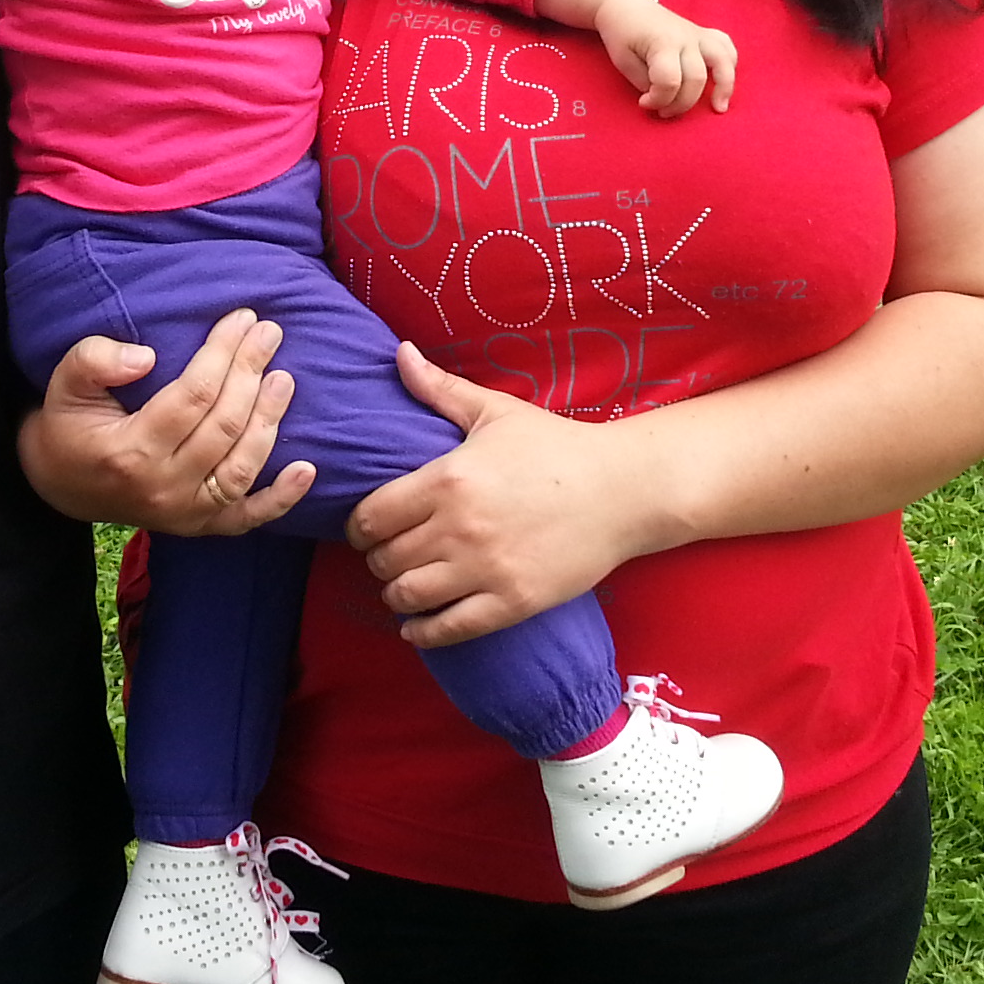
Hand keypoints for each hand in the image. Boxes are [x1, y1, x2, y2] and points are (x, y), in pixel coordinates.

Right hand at [18, 309, 316, 535]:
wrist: (60, 485)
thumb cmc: (67, 425)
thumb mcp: (64, 384)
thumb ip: (95, 361)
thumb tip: (147, 356)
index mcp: (130, 452)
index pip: (192, 397)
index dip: (222, 355)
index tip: (241, 318)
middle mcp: (163, 488)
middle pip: (223, 427)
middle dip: (250, 374)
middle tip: (269, 333)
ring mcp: (185, 514)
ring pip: (241, 468)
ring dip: (270, 421)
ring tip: (283, 378)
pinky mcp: (199, 527)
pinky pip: (247, 519)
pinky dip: (280, 498)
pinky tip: (308, 469)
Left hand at [347, 345, 659, 645]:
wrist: (622, 489)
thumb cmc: (555, 446)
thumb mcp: (495, 412)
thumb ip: (440, 388)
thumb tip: (398, 352)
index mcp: (448, 479)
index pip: (371, 517)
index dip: (360, 527)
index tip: (368, 528)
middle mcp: (460, 528)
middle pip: (385, 559)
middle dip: (379, 559)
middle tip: (390, 554)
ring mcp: (486, 569)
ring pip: (408, 596)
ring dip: (396, 594)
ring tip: (403, 585)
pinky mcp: (512, 602)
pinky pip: (448, 629)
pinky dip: (423, 631)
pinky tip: (417, 625)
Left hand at [596, 0, 736, 116]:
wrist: (625, 5)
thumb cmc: (621, 34)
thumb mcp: (623, 62)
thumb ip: (645, 82)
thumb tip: (665, 98)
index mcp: (662, 42)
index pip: (669, 81)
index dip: (657, 100)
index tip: (643, 102)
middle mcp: (685, 37)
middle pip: (696, 78)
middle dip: (680, 103)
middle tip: (663, 111)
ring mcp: (697, 34)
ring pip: (723, 61)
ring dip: (724, 87)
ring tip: (718, 108)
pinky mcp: (703, 33)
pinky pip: (726, 46)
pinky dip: (730, 65)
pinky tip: (723, 82)